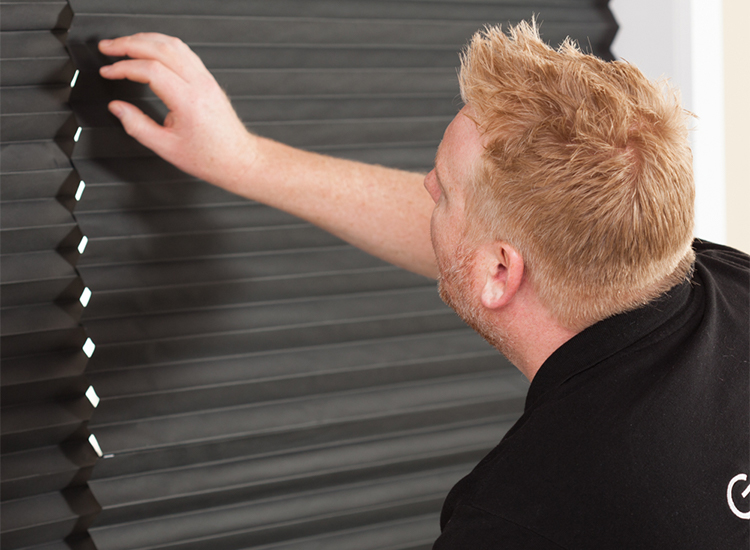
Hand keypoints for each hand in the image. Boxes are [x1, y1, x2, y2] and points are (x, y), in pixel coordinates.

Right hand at [98, 33, 256, 190]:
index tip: (108, 71)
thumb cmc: (210, 157)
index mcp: (188, 101)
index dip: (123, 67)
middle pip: (160, 48)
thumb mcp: (166, 148)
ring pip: (174, 45)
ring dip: (145, 40)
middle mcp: (200, 85)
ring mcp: (207, 80)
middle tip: (108, 48)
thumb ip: (137, 126)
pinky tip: (150, 49)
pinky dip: (162, 45)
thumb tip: (117, 109)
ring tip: (123, 45)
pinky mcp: (209, 80)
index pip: (150, 69)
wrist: (238, 159)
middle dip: (128, 44)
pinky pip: (184, 52)